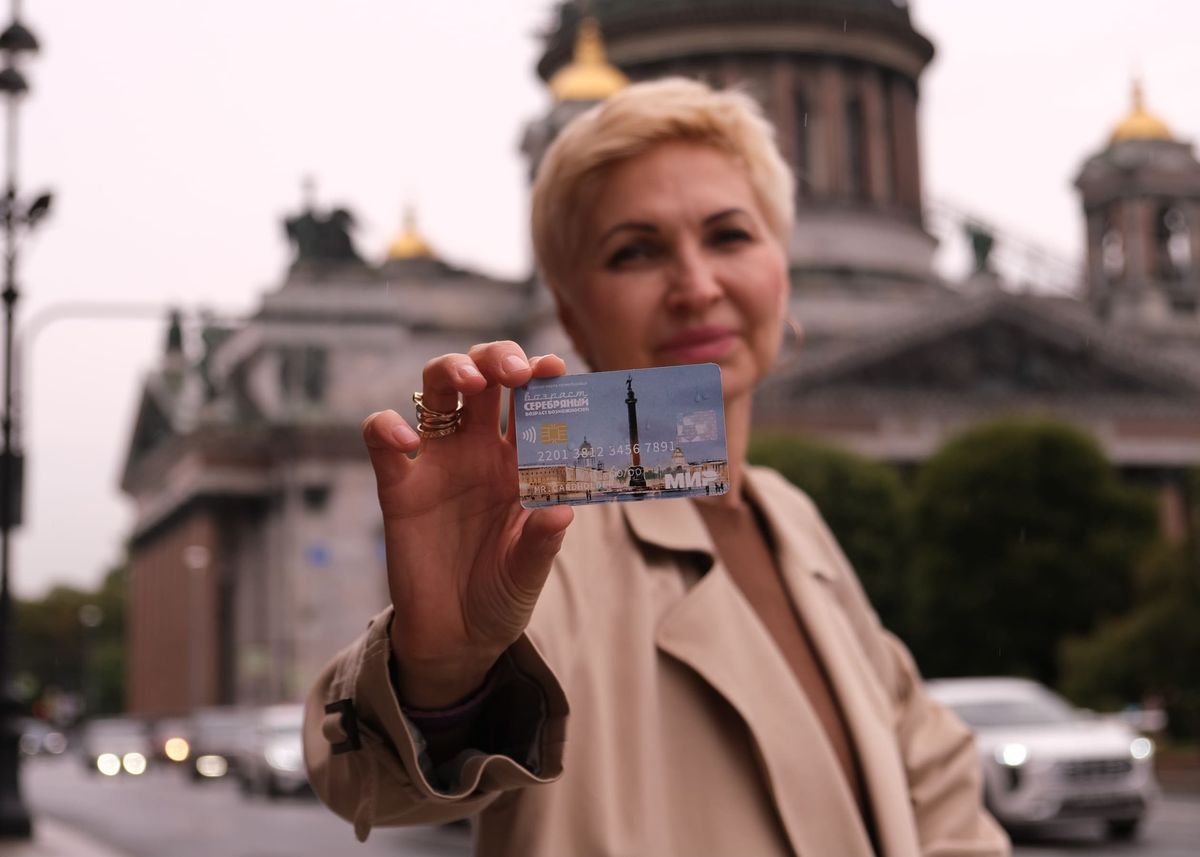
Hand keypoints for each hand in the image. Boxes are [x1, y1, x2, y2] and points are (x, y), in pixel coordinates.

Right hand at [361, 342, 573, 707]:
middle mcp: (480, 451)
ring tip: (470, 381)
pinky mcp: (399, 486)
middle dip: (498, 358)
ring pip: (436, 391)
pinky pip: (383, 440)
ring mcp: (438, 463)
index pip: (532, 402)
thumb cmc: (501, 596)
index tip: (555, 368)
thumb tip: (563, 510)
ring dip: (451, 371)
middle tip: (514, 370)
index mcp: (521, 461)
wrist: (455, 638)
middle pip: (484, 378)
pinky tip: (407, 442)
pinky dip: (388, 427)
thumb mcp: (528, 574)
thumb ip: (542, 543)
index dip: (541, 377)